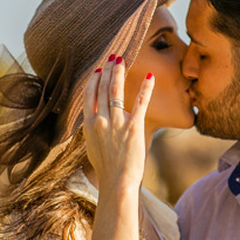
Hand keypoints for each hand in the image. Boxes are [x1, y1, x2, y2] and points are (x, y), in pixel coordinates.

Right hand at [82, 56, 154, 195]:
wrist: (117, 182)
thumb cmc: (106, 168)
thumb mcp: (92, 146)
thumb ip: (93, 129)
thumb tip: (96, 118)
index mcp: (89, 124)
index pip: (89, 95)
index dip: (93, 80)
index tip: (98, 70)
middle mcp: (101, 120)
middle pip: (102, 88)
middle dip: (107, 70)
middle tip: (112, 57)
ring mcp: (117, 123)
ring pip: (116, 91)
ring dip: (118, 72)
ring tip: (121, 59)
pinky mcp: (134, 127)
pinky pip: (140, 103)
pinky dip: (145, 88)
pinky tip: (150, 76)